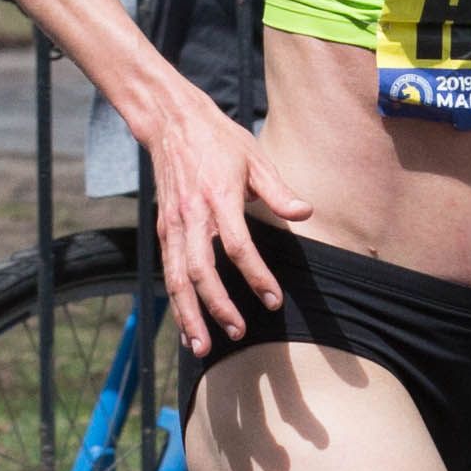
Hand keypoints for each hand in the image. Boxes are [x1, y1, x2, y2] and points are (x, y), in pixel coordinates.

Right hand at [138, 89, 305, 359]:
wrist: (171, 122)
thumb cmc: (219, 140)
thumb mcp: (255, 157)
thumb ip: (278, 190)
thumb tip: (306, 212)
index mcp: (219, 196)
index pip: (238, 245)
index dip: (256, 275)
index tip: (272, 299)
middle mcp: (192, 215)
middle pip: (200, 271)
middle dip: (218, 306)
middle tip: (239, 332)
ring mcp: (173, 225)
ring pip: (177, 279)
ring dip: (189, 316)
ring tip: (203, 348)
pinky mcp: (164, 230)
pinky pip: (168, 273)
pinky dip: (176, 304)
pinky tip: (187, 327)